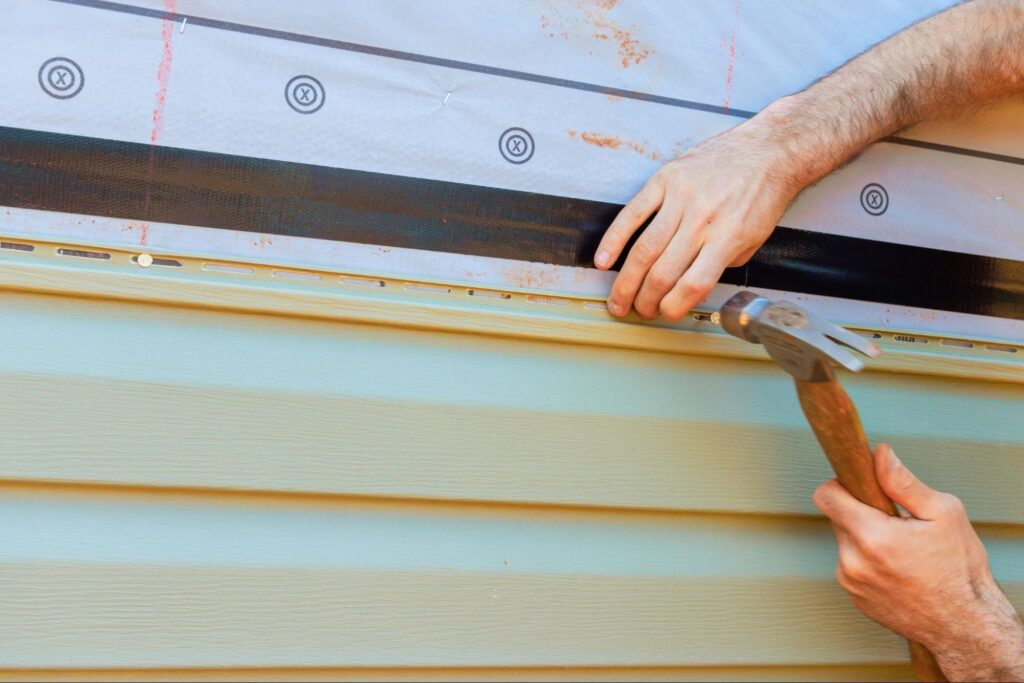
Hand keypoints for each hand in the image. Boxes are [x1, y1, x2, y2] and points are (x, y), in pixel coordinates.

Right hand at [594, 111, 801, 320]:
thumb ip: (724, 263)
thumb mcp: (755, 238)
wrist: (767, 150)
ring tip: (618, 299)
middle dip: (645, 300)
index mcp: (727, 238)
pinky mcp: (665, 179)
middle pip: (663, 272)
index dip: (674, 307)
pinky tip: (603, 261)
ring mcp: (681, 198)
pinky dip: (614, 240)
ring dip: (626, 281)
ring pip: (644, 249)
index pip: (693, 285)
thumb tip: (692, 285)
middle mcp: (702, 220)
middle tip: (637, 311)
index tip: (666, 314)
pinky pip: (633, 213)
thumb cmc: (762, 194)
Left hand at [814, 444, 1023, 680]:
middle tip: (896, 522)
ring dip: (865, 539)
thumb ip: (903, 482)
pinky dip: (869, 563)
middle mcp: (854, 562)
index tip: (858, 485)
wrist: (966, 625)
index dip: (840, 484)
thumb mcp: (944, 514)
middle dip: (861, 513)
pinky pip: (852, 567)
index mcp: (873, 537)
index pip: (826, 496)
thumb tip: (879, 454)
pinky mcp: (855, 598)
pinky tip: (898, 570)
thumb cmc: (960, 568)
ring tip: (902, 550)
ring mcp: (852, 583)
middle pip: (838, 518)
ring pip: (845, 543)